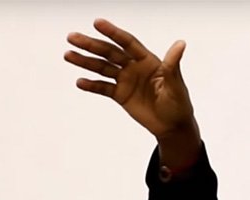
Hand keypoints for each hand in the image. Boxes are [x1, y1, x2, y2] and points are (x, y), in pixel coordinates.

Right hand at [64, 19, 196, 141]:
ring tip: (68, 55)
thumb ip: (172, 64)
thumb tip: (181, 43)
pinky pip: (103, 88)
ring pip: (102, 68)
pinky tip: (80, 81)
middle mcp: (134, 67)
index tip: (97, 23)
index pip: (127, 43)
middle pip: (109, 53)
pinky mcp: (120, 95)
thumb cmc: (178, 104)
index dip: (113, 33)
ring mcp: (125, 80)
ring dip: (85, 61)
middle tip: (72, 37)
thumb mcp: (175, 84)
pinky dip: (92, 84)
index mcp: (148, 61)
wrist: (172, 127)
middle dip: (91, 45)